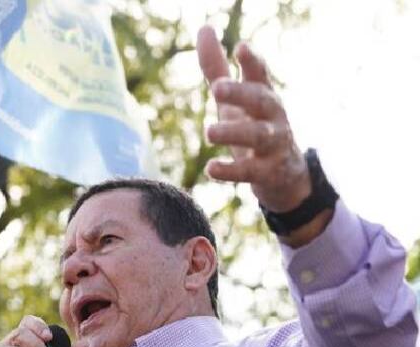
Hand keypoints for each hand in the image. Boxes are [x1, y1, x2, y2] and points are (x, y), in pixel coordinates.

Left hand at [196, 26, 311, 214]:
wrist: (284, 176)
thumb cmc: (254, 127)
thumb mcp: (234, 99)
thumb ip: (217, 68)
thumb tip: (205, 27)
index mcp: (263, 96)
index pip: (260, 75)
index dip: (252, 62)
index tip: (241, 47)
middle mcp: (272, 117)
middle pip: (261, 101)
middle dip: (241, 93)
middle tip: (216, 88)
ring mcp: (273, 145)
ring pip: (258, 136)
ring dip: (234, 132)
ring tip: (209, 132)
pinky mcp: (268, 172)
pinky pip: (250, 171)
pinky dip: (231, 170)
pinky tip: (211, 168)